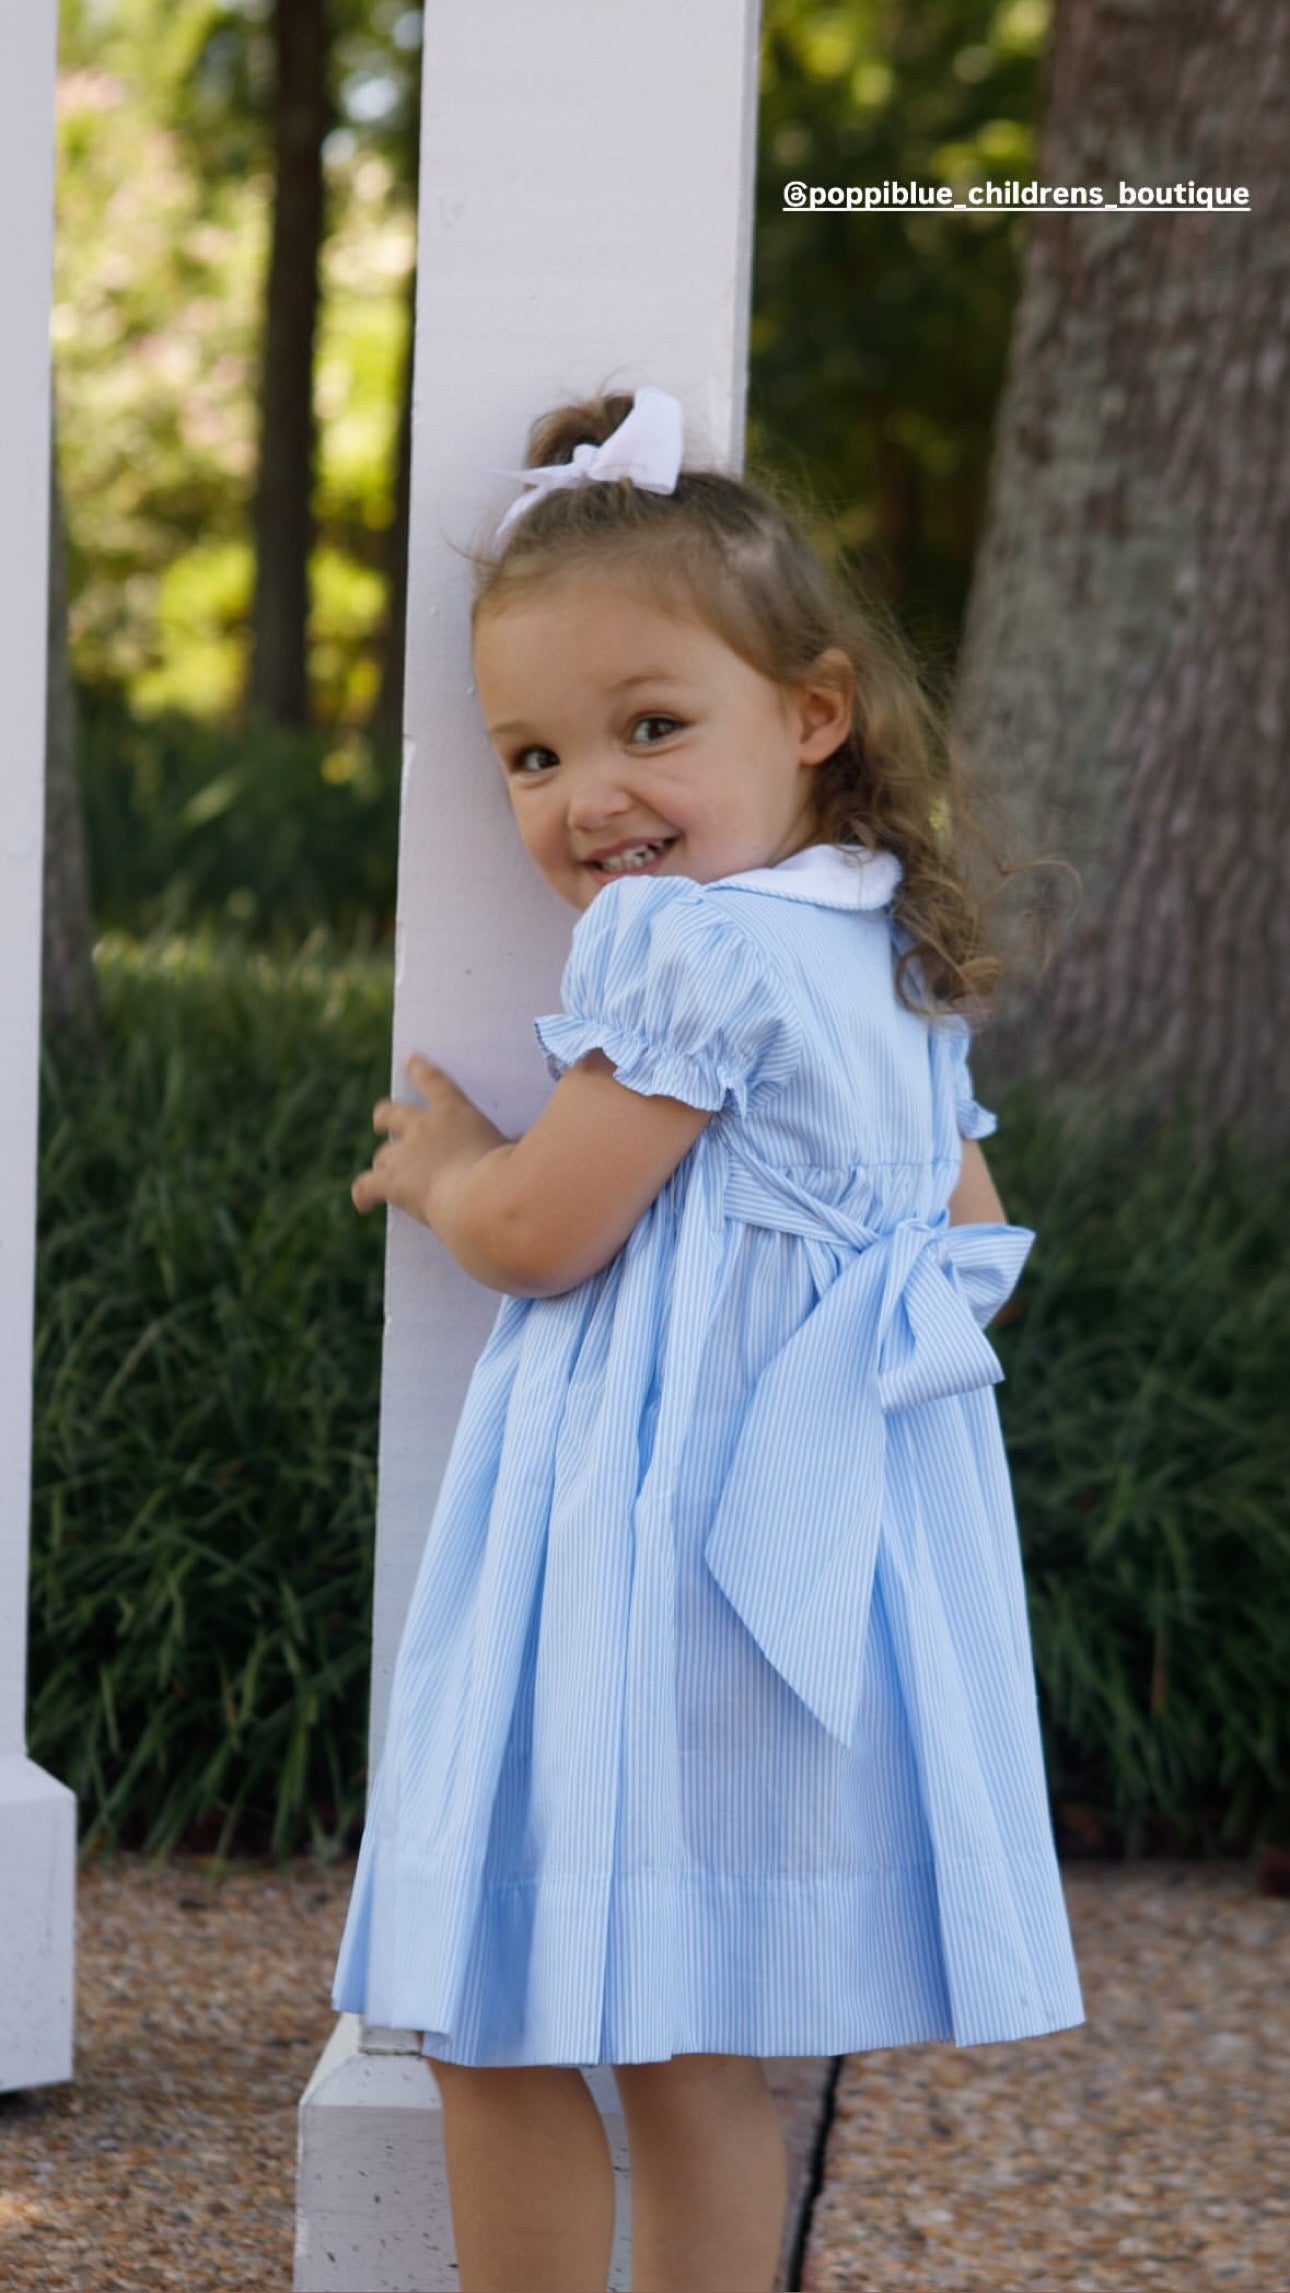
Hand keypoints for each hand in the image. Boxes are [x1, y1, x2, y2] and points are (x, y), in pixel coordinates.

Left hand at [352, 1054, 510, 1227]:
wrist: (481, 1200)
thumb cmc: (509, 1174)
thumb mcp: (516, 1149)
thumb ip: (517, 1143)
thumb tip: (529, 1141)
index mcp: (456, 1113)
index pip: (435, 1082)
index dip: (421, 1070)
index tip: (410, 1060)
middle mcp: (423, 1128)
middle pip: (391, 1114)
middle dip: (384, 1118)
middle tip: (382, 1122)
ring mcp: (404, 1155)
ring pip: (382, 1155)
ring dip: (384, 1163)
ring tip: (384, 1174)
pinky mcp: (392, 1182)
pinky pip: (367, 1186)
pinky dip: (363, 1194)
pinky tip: (362, 1204)